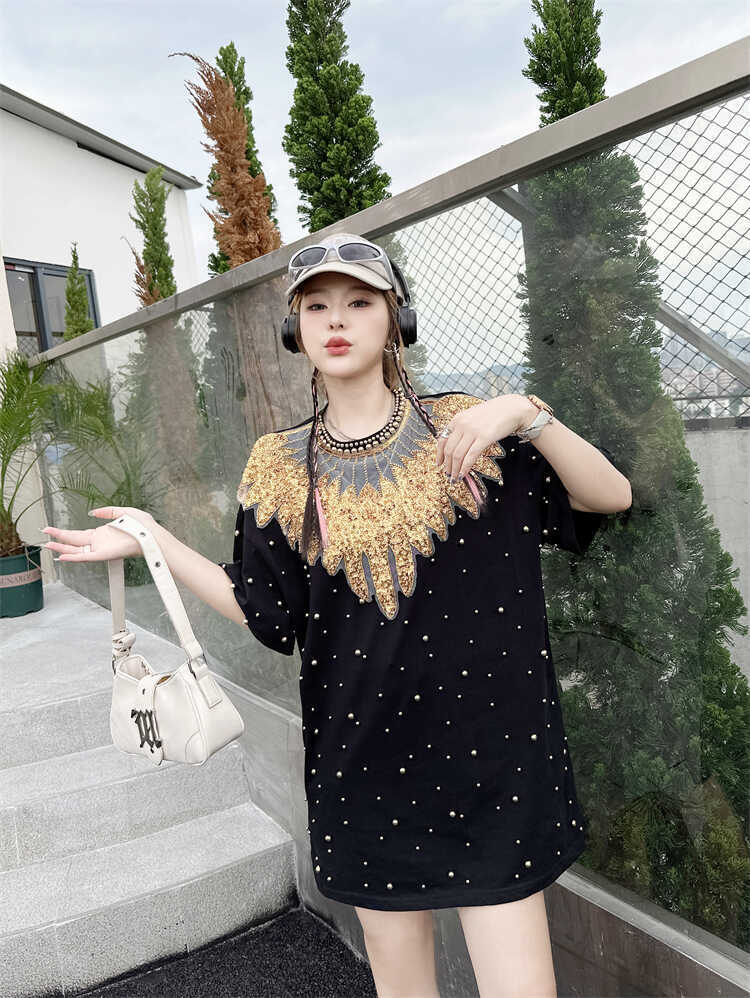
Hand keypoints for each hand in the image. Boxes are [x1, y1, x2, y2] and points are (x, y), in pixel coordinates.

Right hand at [40, 507, 157, 562]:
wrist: (152, 536)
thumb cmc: (143, 526)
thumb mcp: (123, 511)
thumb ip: (107, 511)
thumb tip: (93, 512)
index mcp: (103, 533)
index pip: (80, 534)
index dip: (65, 532)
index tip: (54, 529)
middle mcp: (99, 542)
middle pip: (74, 541)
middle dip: (58, 537)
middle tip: (44, 533)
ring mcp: (100, 549)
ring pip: (76, 550)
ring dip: (61, 548)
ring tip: (48, 545)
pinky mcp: (104, 555)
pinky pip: (86, 557)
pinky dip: (74, 557)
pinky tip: (62, 557)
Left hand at [435, 394, 535, 482]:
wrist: (511, 408)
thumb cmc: (494, 413)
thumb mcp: (472, 417)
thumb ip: (462, 428)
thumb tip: (456, 445)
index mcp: (457, 419)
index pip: (442, 440)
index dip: (439, 454)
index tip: (439, 464)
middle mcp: (462, 425)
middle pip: (449, 450)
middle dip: (447, 465)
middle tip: (448, 475)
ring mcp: (473, 431)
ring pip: (458, 455)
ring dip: (455, 469)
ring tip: (455, 478)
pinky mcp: (484, 438)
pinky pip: (470, 456)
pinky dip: (465, 468)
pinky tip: (463, 474)